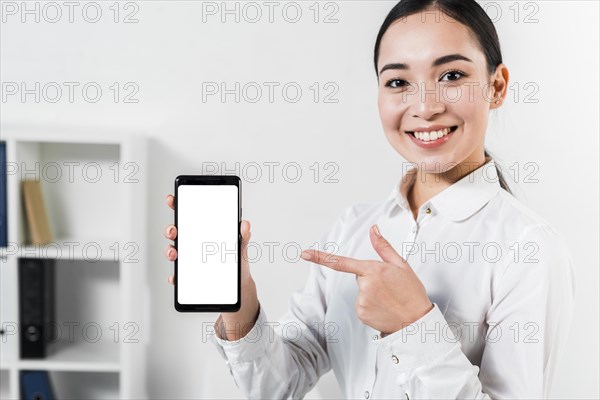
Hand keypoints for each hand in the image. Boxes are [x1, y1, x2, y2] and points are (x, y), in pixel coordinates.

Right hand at [164, 194, 259, 339]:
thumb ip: (243, 236)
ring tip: (174, 254)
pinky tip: (176, 277)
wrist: (239, 287)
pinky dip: (175, 276)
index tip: (172, 200)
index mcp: (204, 233)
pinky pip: (178, 276)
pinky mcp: (188, 277)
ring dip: (169, 251)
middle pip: (176, 233)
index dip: (178, 205)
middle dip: (170, 229)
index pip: (188, 216)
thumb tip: (245, 224)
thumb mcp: (241, 248)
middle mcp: (193, 244)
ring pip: (173, 252)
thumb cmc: (237, 262)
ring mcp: (189, 260)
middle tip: (174, 230)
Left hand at [300, 224, 432, 335]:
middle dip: (371, 280)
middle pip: (359, 278)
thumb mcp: (401, 265)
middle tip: (390, 288)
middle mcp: (364, 285)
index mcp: (373, 270)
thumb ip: (383, 246)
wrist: (417, 320)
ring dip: (372, 294)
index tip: (304, 254)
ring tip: (389, 300)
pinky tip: (384, 308)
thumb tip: (373, 229)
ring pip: (361, 293)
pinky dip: (371, 307)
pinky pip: (362, 306)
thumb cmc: (411, 292)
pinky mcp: (361, 313)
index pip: (341, 262)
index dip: (320, 257)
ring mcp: (362, 301)